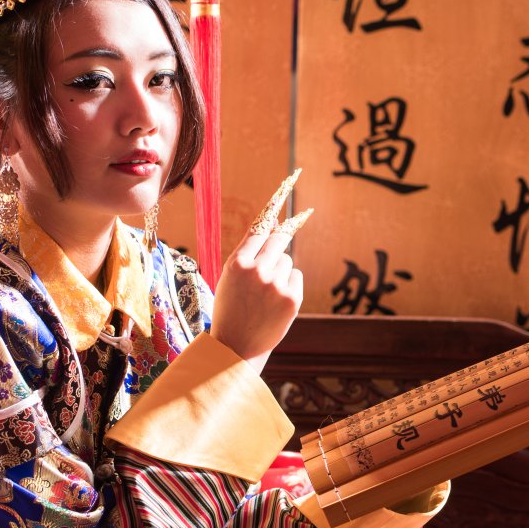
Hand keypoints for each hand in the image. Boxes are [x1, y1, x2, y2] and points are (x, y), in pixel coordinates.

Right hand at [211, 174, 311, 372]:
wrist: (236, 347)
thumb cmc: (232, 308)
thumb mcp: (232, 277)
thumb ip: (251, 250)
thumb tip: (275, 222)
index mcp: (237, 263)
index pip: (261, 225)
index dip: (277, 202)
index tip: (291, 180)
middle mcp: (257, 270)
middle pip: (280, 239)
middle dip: (281, 239)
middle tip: (286, 237)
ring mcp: (276, 284)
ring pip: (288, 261)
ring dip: (281, 272)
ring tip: (264, 296)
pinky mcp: (292, 298)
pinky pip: (296, 277)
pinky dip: (290, 287)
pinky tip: (275, 304)